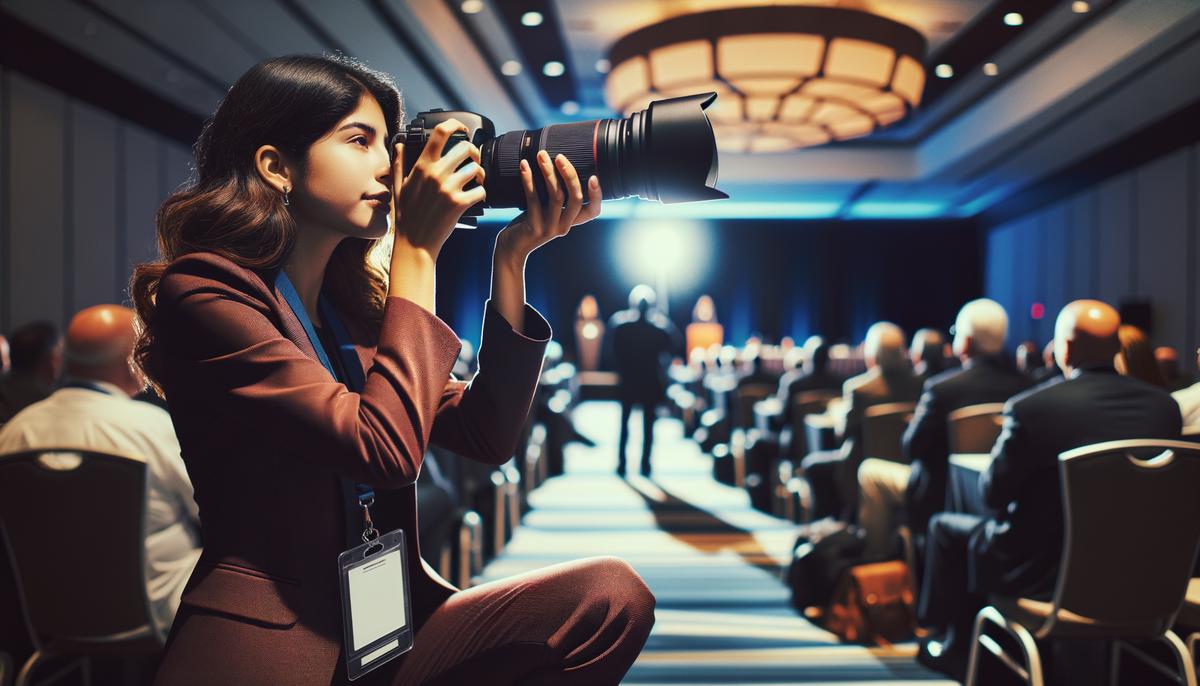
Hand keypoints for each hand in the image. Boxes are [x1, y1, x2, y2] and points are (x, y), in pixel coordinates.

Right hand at [391, 119, 485, 259]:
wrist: (414, 244)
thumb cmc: (406, 217)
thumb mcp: (398, 187)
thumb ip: (399, 164)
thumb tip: (399, 145)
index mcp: (422, 166)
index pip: (440, 133)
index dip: (455, 125)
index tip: (463, 129)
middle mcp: (436, 174)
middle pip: (466, 148)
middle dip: (474, 152)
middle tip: (474, 160)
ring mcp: (448, 188)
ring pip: (476, 169)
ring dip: (480, 174)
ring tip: (477, 181)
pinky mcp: (459, 204)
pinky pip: (481, 190)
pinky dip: (482, 193)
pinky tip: (477, 197)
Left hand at [495, 150, 601, 258]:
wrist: (512, 248)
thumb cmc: (529, 224)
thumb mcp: (547, 213)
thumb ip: (556, 198)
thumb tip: (556, 166)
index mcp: (570, 222)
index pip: (593, 211)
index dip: (597, 195)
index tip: (594, 176)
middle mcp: (564, 226)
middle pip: (576, 199)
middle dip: (569, 174)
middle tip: (560, 157)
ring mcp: (550, 228)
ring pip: (556, 197)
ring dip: (548, 172)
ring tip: (541, 155)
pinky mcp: (534, 227)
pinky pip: (533, 199)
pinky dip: (529, 180)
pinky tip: (524, 166)